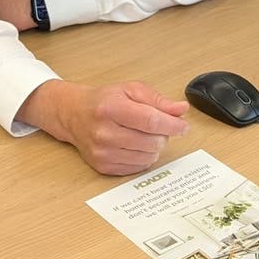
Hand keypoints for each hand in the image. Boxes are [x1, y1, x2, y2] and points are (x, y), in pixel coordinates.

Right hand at [20, 79, 188, 173]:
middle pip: (152, 142)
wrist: (74, 115)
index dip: (173, 125)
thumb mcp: (131, 91)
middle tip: (157, 126)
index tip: (183, 126)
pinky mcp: (103, 166)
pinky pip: (138, 168)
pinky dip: (143, 157)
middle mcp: (104, 132)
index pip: (151, 121)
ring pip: (148, 157)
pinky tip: (135, 145)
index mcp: (111, 108)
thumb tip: (181, 110)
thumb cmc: (104, 101)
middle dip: (163, 135)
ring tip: (144, 135)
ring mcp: (102, 152)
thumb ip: (158, 101)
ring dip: (154, 147)